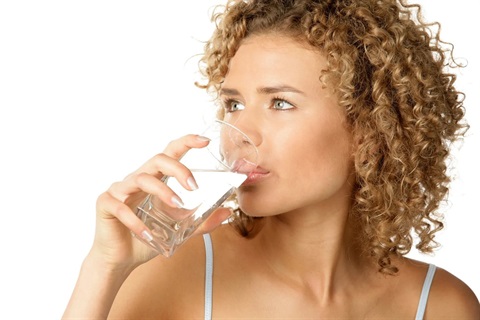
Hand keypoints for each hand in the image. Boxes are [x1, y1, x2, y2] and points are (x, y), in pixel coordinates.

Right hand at [88, 134, 231, 272]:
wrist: (121, 259)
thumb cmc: (148, 237)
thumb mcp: (180, 229)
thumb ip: (201, 221)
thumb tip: (227, 212)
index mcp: (155, 179)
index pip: (170, 153)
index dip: (186, 142)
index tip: (205, 141)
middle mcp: (138, 178)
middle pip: (157, 160)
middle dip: (178, 168)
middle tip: (194, 186)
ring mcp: (120, 189)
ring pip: (141, 178)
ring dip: (162, 191)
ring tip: (177, 205)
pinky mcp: (106, 203)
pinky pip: (121, 207)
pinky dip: (136, 222)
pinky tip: (148, 235)